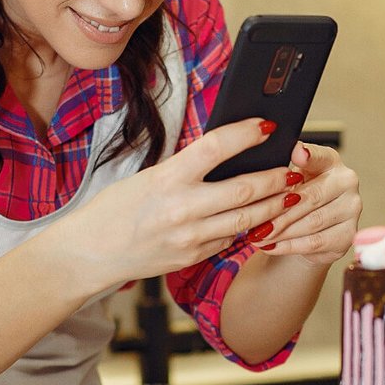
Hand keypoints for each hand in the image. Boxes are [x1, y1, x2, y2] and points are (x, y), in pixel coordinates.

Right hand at [54, 118, 300, 290]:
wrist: (89, 253)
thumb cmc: (114, 209)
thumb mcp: (147, 178)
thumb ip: (185, 169)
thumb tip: (225, 155)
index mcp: (167, 178)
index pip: (216, 147)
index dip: (247, 133)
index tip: (268, 125)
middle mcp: (181, 208)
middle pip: (244, 190)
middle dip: (276, 179)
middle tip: (294, 169)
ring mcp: (189, 238)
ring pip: (246, 220)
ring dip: (273, 206)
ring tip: (290, 195)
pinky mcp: (192, 258)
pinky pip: (229, 240)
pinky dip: (246, 228)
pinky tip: (258, 220)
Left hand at [251, 142, 360, 265]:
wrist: (309, 229)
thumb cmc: (297, 197)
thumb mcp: (288, 180)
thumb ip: (280, 175)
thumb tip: (264, 176)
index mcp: (330, 161)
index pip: (320, 156)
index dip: (308, 155)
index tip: (296, 154)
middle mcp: (346, 181)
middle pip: (311, 197)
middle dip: (280, 212)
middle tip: (256, 222)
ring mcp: (352, 208)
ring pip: (312, 222)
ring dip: (282, 232)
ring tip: (258, 236)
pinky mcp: (348, 234)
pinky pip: (315, 242)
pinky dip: (289, 246)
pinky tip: (271, 246)